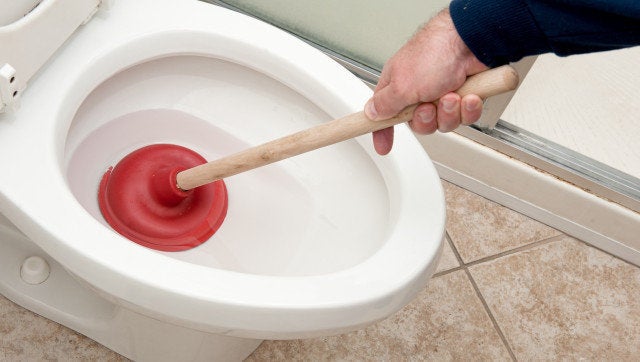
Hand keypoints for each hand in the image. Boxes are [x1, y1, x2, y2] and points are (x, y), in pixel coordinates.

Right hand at [364, 8, 488, 154]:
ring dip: (449, 112)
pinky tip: (468, 96)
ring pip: (443, 123)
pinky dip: (467, 109)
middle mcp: (419, 91)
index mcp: (399, 86)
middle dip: (427, 120)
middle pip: (419, 124)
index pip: (385, 115)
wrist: (471, 40)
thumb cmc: (434, 52)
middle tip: (429, 107)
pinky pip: (464, 117)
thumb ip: (384, 104)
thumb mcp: (401, 85)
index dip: (383, 131)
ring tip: (452, 95)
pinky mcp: (465, 95)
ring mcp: (443, 93)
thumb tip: (371, 113)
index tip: (383, 146)